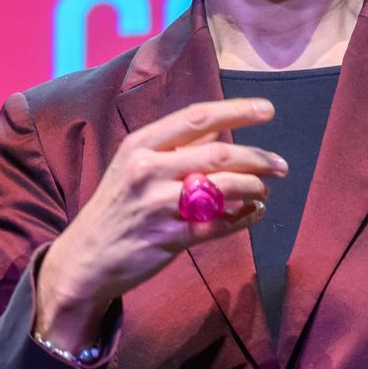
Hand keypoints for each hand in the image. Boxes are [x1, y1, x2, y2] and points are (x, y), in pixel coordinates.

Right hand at [36, 98, 285, 350]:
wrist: (86, 259)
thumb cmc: (115, 208)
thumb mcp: (133, 166)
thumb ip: (176, 145)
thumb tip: (218, 125)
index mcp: (140, 145)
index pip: (196, 117)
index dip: (236, 110)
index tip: (268, 109)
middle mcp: (147, 169)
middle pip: (219, 153)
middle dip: (259, 157)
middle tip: (281, 165)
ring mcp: (158, 205)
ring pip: (224, 188)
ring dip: (255, 188)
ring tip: (265, 190)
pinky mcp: (169, 238)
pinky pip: (220, 224)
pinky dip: (245, 217)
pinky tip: (255, 213)